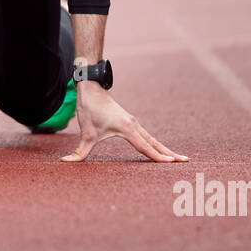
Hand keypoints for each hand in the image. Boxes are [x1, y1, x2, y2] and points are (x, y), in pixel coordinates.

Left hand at [61, 82, 188, 162]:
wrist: (91, 87)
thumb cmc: (90, 108)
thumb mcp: (84, 132)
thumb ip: (79, 151)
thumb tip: (65, 163)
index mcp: (127, 129)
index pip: (146, 147)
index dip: (158, 157)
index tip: (171, 163)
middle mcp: (134, 125)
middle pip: (155, 143)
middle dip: (169, 153)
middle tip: (185, 161)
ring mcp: (133, 123)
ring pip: (152, 139)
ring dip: (164, 149)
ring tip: (176, 158)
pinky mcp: (129, 122)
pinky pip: (146, 136)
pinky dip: (154, 143)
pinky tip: (158, 149)